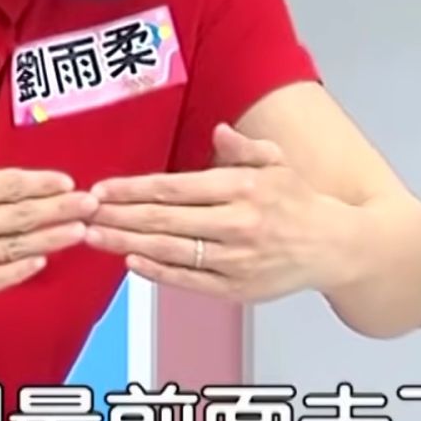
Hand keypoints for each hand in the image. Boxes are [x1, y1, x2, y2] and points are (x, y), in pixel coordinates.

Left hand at [85, 125, 356, 301]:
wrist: (336, 247)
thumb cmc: (299, 201)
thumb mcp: (276, 162)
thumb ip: (242, 147)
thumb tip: (218, 131)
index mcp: (242, 187)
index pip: (175, 188)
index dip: (133, 190)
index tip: (101, 189)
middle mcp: (238, 224)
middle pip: (165, 220)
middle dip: (119, 216)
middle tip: (84, 213)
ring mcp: (236, 260)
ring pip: (171, 252)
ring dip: (126, 244)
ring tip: (94, 237)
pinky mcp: (237, 289)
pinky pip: (188, 281)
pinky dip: (157, 273)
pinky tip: (130, 262)